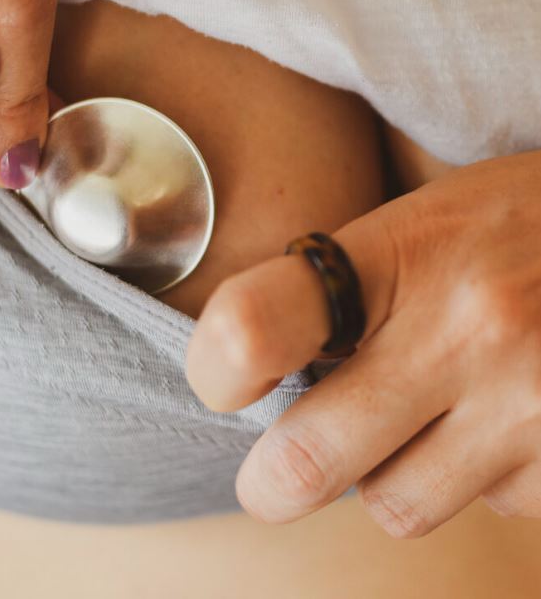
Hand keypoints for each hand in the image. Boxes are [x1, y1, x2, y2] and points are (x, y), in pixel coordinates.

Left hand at [186, 150, 540, 536]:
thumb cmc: (516, 222)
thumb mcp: (421, 219)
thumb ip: (341, 294)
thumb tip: (259, 381)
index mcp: (405, 254)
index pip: (258, 325)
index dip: (216, 368)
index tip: (224, 384)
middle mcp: (469, 334)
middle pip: (309, 461)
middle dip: (274, 482)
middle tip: (271, 480)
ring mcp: (533, 408)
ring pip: (398, 504)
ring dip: (391, 474)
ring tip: (424, 415)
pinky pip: (488, 507)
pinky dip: (480, 477)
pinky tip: (506, 417)